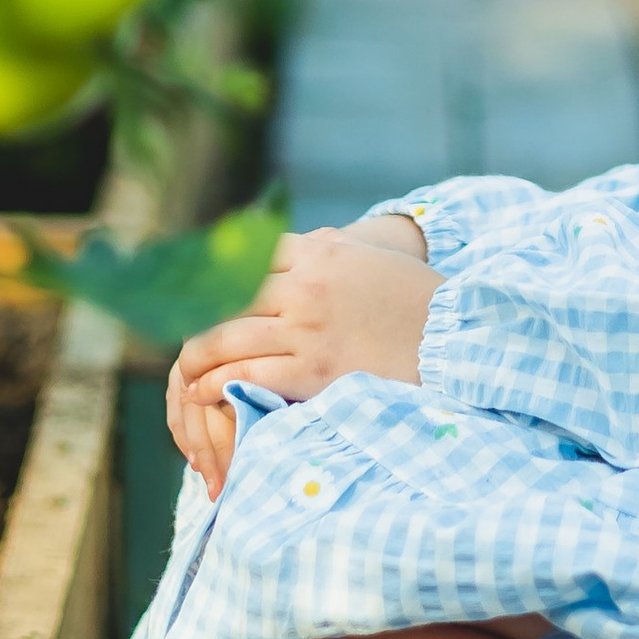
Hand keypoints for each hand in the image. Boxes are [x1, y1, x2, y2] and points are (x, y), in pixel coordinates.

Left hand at [165, 222, 442, 500]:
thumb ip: (326, 249)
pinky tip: (206, 393)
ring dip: (196, 358)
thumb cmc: (415, 298)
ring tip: (187, 374)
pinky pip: (246, 375)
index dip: (212, 278)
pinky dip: (217, 384)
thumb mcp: (369, 257)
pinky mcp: (313, 371)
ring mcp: (308, 328)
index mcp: (320, 251)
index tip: (193, 295)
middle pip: (226, 298)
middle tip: (181, 340)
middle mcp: (307, 284)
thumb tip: (287, 246)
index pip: (246, 257)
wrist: (457, 338)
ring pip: (225, 338)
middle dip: (196, 320)